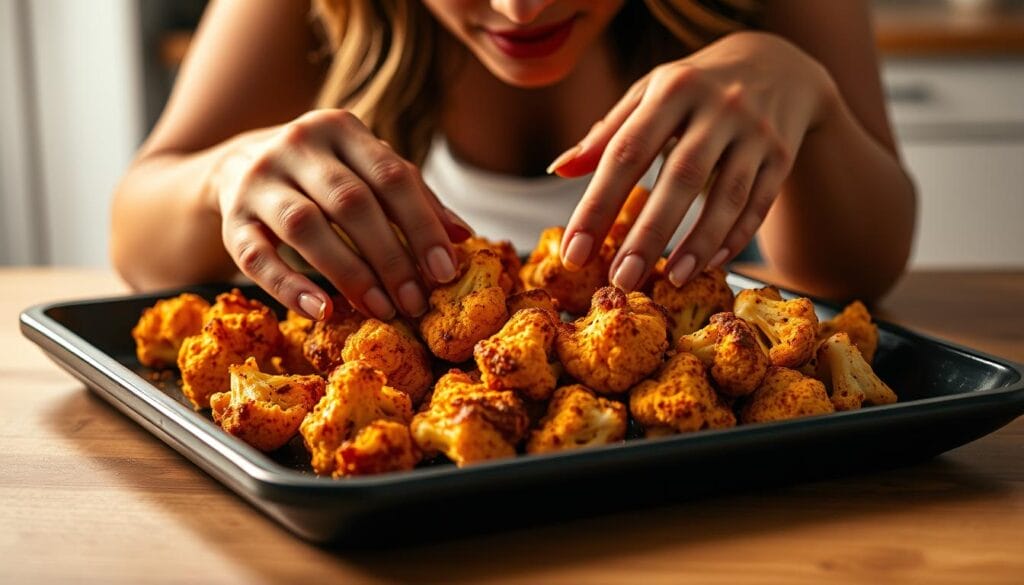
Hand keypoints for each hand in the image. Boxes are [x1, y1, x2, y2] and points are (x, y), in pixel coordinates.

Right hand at [210, 109, 472, 320]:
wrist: (240, 164)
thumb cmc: (325, 175)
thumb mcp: (368, 171)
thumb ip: (414, 198)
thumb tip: (462, 237)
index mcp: (340, 128)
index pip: (391, 177)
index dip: (422, 226)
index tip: (445, 272)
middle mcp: (296, 146)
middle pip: (351, 203)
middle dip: (390, 257)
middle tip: (414, 302)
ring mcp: (257, 181)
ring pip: (306, 227)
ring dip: (349, 273)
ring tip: (381, 309)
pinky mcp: (230, 219)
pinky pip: (258, 258)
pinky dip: (291, 287)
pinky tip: (324, 311)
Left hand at [553, 32, 835, 289]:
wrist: (777, 66)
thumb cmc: (693, 90)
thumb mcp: (649, 96)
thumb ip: (607, 134)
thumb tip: (558, 168)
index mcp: (673, 88)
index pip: (627, 151)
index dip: (598, 204)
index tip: (575, 252)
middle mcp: (719, 107)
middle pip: (681, 176)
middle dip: (650, 232)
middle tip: (622, 279)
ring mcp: (756, 132)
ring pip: (729, 195)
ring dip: (698, 243)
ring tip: (669, 280)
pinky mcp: (782, 155)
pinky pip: (758, 204)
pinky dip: (734, 237)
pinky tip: (709, 264)